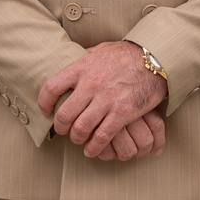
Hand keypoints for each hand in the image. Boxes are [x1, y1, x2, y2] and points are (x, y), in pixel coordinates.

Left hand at [38, 41, 167, 159]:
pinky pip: (102, 136)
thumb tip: (72, 60)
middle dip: (60, 127)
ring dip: (76, 139)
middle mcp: (91, 84)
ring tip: (78, 140)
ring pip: (81, 129)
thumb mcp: (100, 49)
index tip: (45, 110)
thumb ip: (84, 58)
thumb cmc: (127, 54)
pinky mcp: (123, 112)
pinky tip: (92, 149)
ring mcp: (107, 99)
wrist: (155, 59)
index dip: (44, 102)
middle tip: (63, 130)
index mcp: (82, 67)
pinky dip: (94, 147)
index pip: (52, 87)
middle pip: (64, 114)